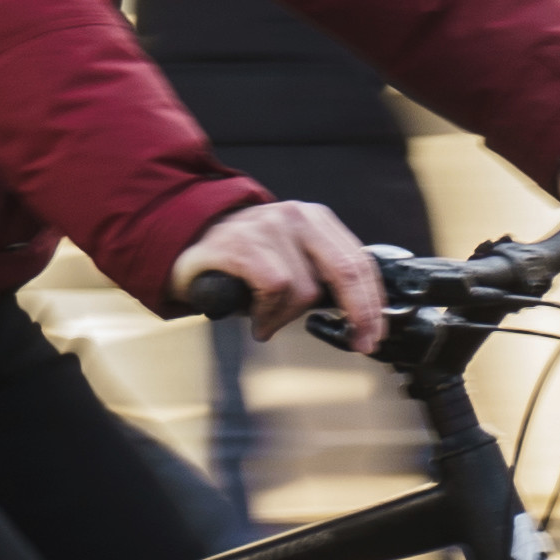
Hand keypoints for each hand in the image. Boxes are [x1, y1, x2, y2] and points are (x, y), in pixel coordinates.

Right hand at [170, 197, 387, 351]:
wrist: (185, 243)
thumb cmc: (241, 259)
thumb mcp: (290, 259)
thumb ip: (321, 276)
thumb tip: (359, 315)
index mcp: (316, 220)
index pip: (359, 262)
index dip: (372, 303)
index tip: (374, 333)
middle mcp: (296, 217)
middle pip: (345, 271)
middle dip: (358, 314)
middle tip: (357, 342)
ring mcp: (267, 227)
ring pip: (303, 289)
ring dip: (287, 318)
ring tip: (267, 321)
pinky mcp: (240, 244)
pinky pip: (273, 288)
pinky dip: (268, 313)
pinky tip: (257, 320)